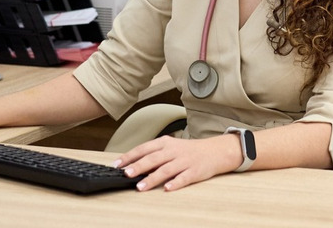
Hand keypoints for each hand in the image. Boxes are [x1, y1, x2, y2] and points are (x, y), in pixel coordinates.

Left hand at [114, 133, 242, 191]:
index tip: (117, 164)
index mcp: (166, 143)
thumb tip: (132, 165)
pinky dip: (175, 183)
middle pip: (154, 158)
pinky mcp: (195, 171)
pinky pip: (184, 178)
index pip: (144, 148)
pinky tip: (167, 189)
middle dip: (139, 166)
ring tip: (141, 186)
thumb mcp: (170, 147)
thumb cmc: (188, 150)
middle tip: (127, 174)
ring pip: (166, 169)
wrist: (215, 151)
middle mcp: (174, 151)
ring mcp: (185, 161)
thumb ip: (153, 155)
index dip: (130, 156)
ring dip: (153, 178)